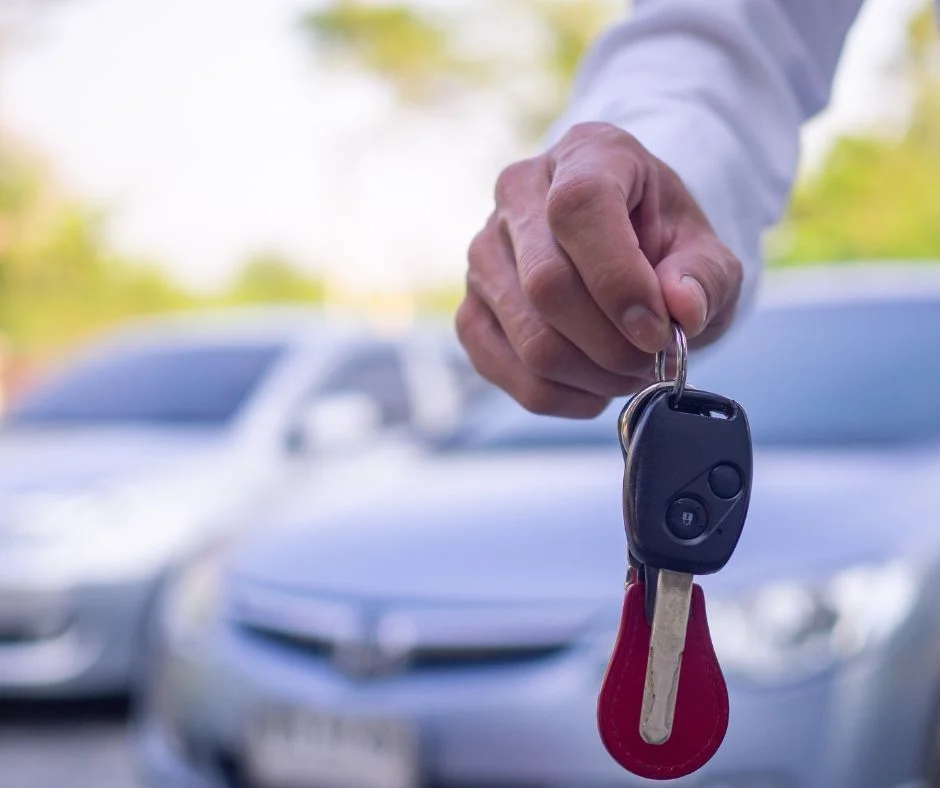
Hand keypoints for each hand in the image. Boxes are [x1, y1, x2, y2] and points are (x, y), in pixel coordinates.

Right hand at [457, 122, 742, 417]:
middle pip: (548, 285)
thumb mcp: (705, 251)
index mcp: (584, 154)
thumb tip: (683, 309)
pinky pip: (507, 372)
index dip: (620, 280)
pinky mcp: (470, 311)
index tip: (659, 329)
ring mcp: (483, 255)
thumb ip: (705, 276)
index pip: (579, 209)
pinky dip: (562, 396)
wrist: (626, 255)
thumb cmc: (664, 248)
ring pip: (530, 339)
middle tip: (655, 361)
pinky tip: (594, 386)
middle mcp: (518, 195)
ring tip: (630, 372)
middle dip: (614, 345)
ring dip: (594, 376)